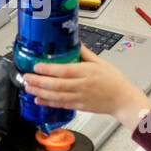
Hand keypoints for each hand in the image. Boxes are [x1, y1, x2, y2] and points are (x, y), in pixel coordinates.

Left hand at [22, 47, 150, 130]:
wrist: (124, 100)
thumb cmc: (115, 81)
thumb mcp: (101, 62)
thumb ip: (85, 53)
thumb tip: (75, 43)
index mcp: (88, 72)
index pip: (64, 70)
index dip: (48, 69)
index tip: (36, 66)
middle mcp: (83, 85)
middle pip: (57, 84)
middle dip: (39, 81)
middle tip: (26, 78)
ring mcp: (81, 97)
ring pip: (57, 96)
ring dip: (40, 92)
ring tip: (28, 87)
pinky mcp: (80, 107)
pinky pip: (61, 105)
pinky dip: (48, 103)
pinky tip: (39, 99)